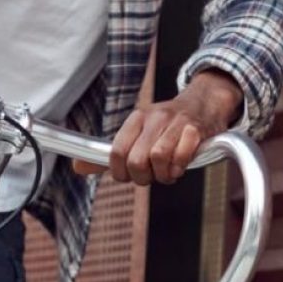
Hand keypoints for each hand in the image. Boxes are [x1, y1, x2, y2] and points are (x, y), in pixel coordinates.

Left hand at [78, 71, 242, 184]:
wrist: (204, 104)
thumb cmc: (168, 127)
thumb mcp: (137, 136)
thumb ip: (109, 156)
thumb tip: (77, 167)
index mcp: (136, 119)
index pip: (116, 153)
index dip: (121, 172)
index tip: (130, 175)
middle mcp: (153, 118)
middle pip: (136, 161)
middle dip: (144, 177)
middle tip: (153, 174)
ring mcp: (175, 122)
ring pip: (158, 159)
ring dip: (164, 175)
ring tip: (168, 170)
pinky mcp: (195, 129)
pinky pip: (182, 157)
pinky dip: (180, 167)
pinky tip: (181, 164)